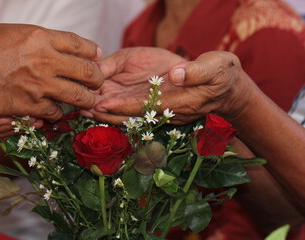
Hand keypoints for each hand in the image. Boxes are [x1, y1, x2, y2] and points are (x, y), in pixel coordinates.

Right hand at [0, 24, 103, 123]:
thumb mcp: (12, 32)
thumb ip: (37, 38)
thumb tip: (53, 43)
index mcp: (41, 38)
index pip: (78, 43)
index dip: (92, 50)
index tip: (97, 55)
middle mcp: (46, 61)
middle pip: (87, 71)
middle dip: (97, 78)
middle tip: (98, 81)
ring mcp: (40, 85)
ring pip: (77, 96)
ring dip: (87, 99)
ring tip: (88, 100)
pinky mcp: (31, 105)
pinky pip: (56, 112)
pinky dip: (59, 113)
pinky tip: (59, 112)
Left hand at [88, 51, 251, 124]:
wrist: (226, 85)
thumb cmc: (221, 74)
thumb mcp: (214, 68)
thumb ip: (195, 72)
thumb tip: (176, 74)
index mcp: (180, 102)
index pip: (147, 106)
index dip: (125, 106)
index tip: (104, 103)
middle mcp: (167, 111)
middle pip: (133, 114)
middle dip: (108, 113)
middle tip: (82, 108)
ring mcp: (163, 110)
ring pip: (131, 114)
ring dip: (108, 112)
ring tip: (84, 107)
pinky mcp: (161, 106)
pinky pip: (136, 109)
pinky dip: (117, 107)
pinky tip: (101, 104)